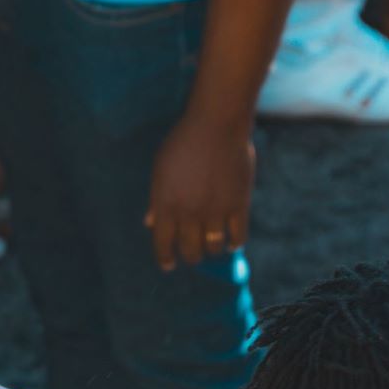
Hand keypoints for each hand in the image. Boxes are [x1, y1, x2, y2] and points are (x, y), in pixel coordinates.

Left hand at [145, 113, 253, 270]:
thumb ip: (156, 198)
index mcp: (166, 205)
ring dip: (211, 250)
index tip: (169, 265)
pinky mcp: (238, 205)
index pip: (163, 244)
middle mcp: (189, 213)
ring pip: (213, 248)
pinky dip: (234, 243)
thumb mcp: (160, 168)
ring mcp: (215, 210)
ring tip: (212, 245)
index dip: (165, 258)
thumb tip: (149, 222)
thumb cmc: (184, 142)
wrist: (216, 123)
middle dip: (190, 256)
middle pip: (190, 251)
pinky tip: (231, 242)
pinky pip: (238, 236)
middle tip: (192, 254)